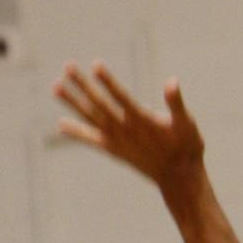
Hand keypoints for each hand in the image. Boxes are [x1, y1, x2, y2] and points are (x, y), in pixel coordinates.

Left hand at [55, 63, 203, 200]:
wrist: (178, 177)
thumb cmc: (186, 146)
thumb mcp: (186, 123)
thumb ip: (176, 103)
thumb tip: (172, 82)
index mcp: (142, 120)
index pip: (121, 97)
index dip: (108, 81)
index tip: (95, 65)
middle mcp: (125, 130)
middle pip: (99, 104)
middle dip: (83, 85)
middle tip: (68, 67)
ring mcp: (117, 140)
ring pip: (90, 118)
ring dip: (73, 103)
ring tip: (56, 87)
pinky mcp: (114, 150)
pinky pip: (91, 139)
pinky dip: (77, 132)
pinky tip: (61, 124)